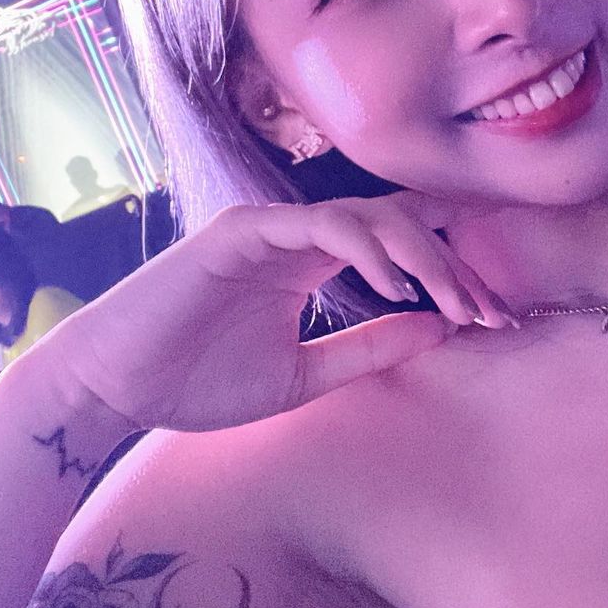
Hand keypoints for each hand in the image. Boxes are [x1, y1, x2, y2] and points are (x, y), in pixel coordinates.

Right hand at [21, 192, 508, 433]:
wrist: (115, 391)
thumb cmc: (197, 383)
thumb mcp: (303, 376)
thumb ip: (367, 349)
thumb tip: (440, 331)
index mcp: (314, 261)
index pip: (399, 245)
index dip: (450, 267)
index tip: (493, 313)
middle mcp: (300, 234)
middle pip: (399, 225)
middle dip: (453, 266)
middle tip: (492, 313)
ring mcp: (274, 226)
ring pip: (370, 216)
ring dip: (424, 257)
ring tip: (458, 303)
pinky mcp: (244, 229)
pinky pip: (322, 224)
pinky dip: (367, 248)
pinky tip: (399, 287)